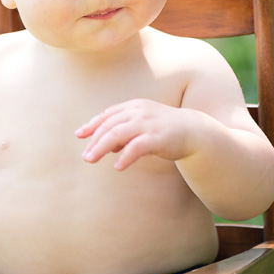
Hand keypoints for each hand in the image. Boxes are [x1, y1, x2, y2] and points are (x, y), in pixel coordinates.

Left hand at [75, 99, 196, 170]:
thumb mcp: (142, 125)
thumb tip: (107, 147)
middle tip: (85, 156)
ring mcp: (148, 124)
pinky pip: (137, 147)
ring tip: (91, 160)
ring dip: (101, 147)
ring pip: (117, 134)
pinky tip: (117, 166)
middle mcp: (138, 112)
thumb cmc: (164, 129)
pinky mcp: (157, 138)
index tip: (79, 135)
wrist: (193, 130)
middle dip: (94, 140)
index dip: (92, 124)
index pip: (108, 115)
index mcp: (133, 107)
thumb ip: (125, 132)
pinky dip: (125, 156)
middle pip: (109, 125)